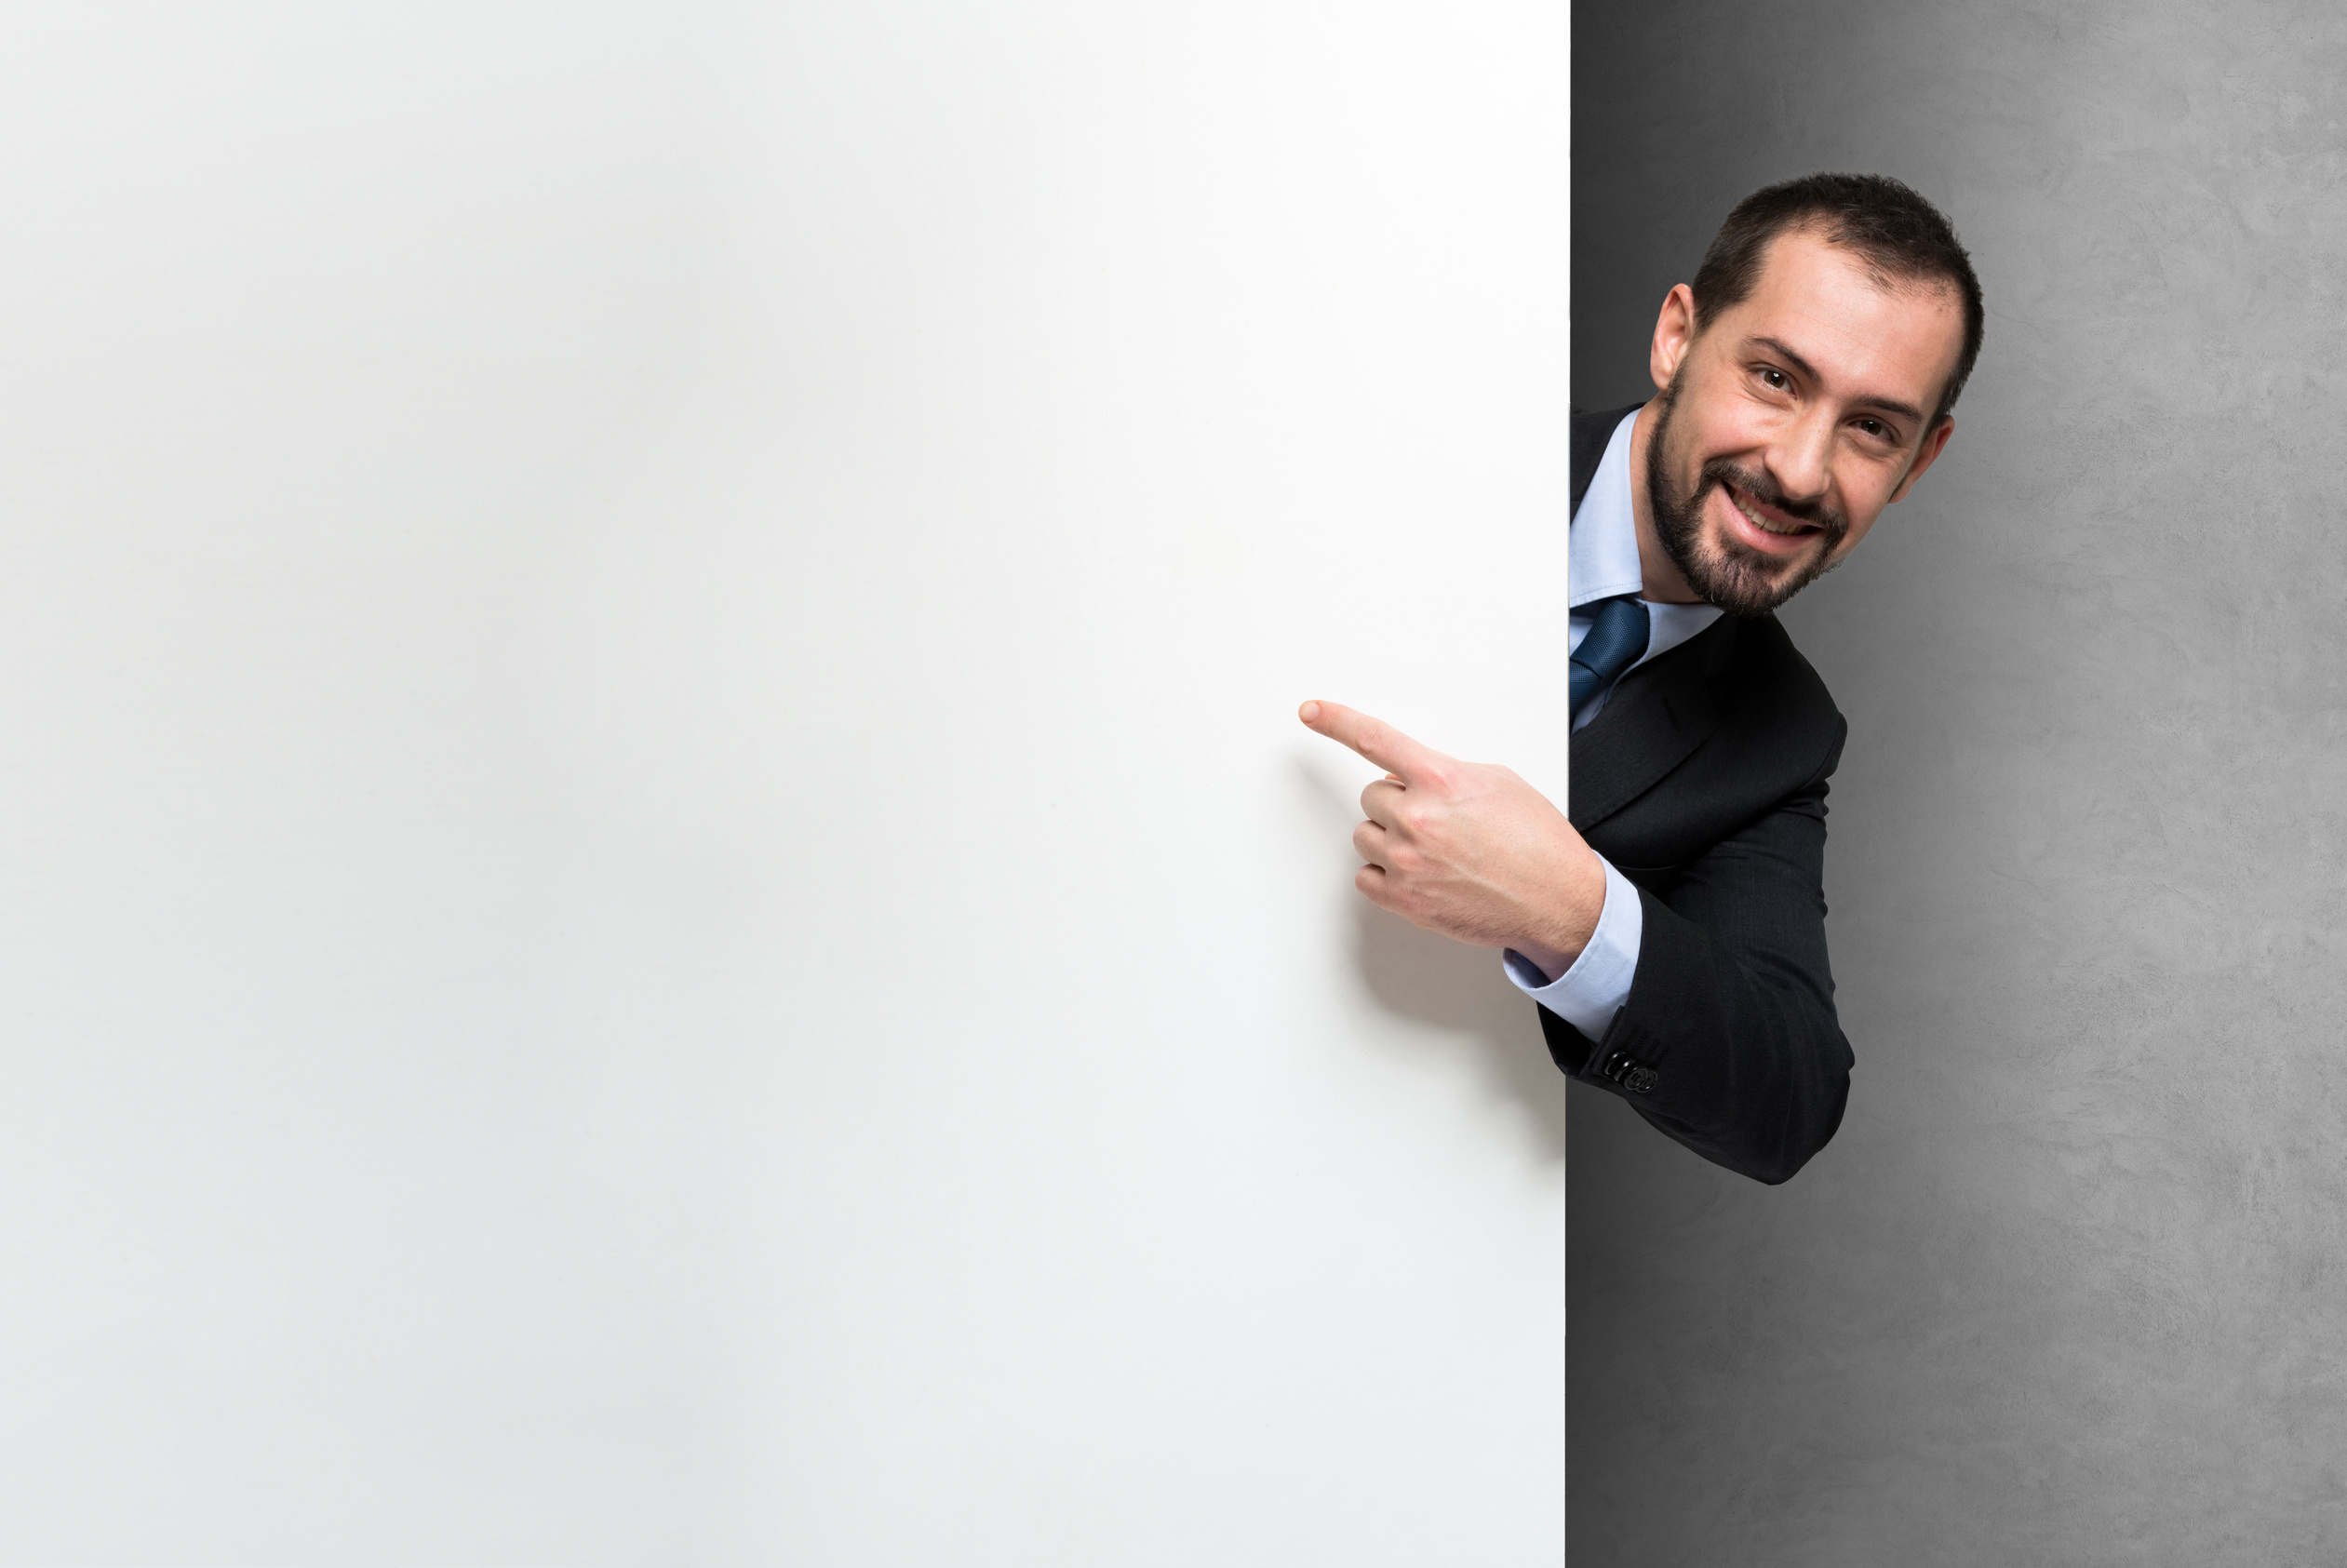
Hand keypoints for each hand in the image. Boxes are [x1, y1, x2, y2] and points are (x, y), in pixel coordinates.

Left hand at [1299, 699, 1604, 981]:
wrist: (1557, 901)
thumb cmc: (1537, 844)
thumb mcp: (1498, 783)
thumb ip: (1444, 774)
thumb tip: (1409, 777)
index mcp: (1441, 781)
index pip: (1375, 740)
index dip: (1336, 721)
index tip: (1311, 711)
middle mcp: (1418, 820)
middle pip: (1371, 796)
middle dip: (1397, 802)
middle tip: (1437, 820)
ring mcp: (1407, 863)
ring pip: (1365, 835)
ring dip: (1391, 837)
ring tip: (1436, 850)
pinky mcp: (1404, 900)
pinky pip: (1366, 877)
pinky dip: (1386, 874)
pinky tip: (1421, 874)